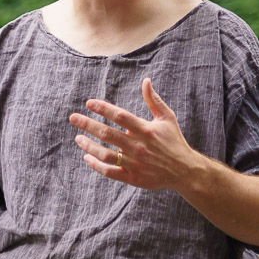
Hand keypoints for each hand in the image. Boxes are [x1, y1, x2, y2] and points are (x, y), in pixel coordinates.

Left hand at [69, 78, 204, 190]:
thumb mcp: (167, 118)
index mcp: (146, 130)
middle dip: (87, 124)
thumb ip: (154, 100)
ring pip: (105, 154)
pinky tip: (86, 157)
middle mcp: (138, 146)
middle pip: (107, 134)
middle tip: (73, 118)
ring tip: (78, 138)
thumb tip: (146, 80)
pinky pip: (109, 172)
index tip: (89, 103)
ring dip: (88, 146)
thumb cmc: (173, 141)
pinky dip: (96, 165)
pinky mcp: (133, 178)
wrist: (184, 170)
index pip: (120, 116)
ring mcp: (135, 163)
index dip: (103, 108)